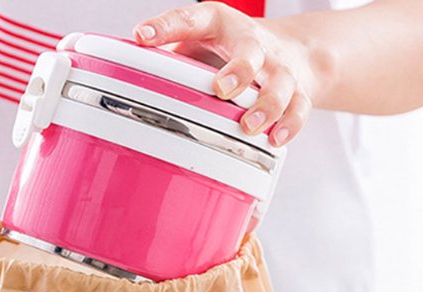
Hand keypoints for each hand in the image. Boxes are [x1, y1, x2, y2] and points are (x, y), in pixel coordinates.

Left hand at [133, 3, 320, 146]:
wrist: (292, 52)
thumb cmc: (231, 51)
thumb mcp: (198, 43)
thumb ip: (169, 57)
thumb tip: (123, 80)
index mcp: (220, 25)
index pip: (192, 20)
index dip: (166, 27)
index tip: (142, 37)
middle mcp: (253, 44)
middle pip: (251, 52)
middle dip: (239, 70)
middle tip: (222, 89)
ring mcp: (278, 69)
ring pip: (280, 84)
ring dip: (267, 105)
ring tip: (250, 125)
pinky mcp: (298, 92)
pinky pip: (299, 109)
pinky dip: (288, 125)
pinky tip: (274, 140)